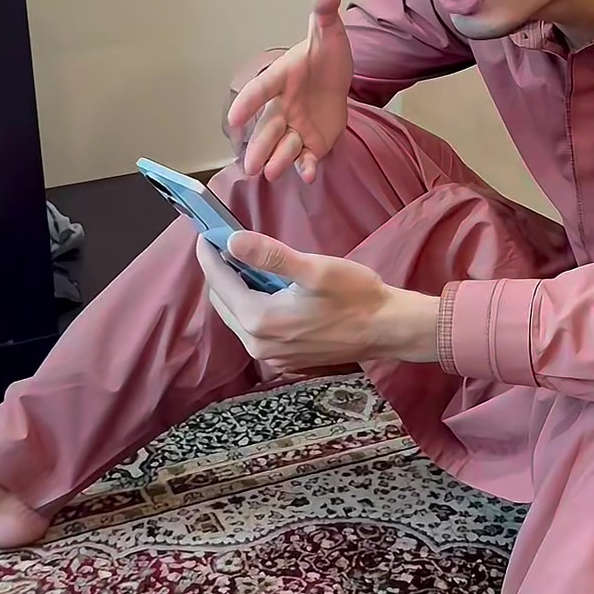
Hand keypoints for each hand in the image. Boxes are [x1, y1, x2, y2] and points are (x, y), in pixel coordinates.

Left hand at [196, 232, 439, 374]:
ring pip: (238, 316)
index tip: (204, 234)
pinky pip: (255, 329)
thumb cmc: (356, 296)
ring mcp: (271, 356)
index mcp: (260, 320)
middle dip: (221, 272)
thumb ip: (270, 256)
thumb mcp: (315, 269)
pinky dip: (252, 306)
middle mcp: (258, 344)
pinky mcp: (284, 359)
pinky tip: (267, 289)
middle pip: (223, 302)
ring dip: (237, 289)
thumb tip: (231, 241)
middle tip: (225, 244)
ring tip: (246, 262)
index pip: (220, 283)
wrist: (388, 329)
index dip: (209, 256)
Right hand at [227, 0, 352, 183]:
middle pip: (267, 127)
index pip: (261, 90)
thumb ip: (325, 15)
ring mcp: (296, 126)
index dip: (248, 102)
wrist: (337, 76)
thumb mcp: (329, 33)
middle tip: (249, 165)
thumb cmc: (325, 55)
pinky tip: (307, 175)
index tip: (234, 117)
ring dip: (276, 159)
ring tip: (269, 173)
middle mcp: (283, 106)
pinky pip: (307, 156)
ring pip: (282, 146)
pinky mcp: (312, 142)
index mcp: (282, 78)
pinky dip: (306, 166)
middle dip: (257, 145)